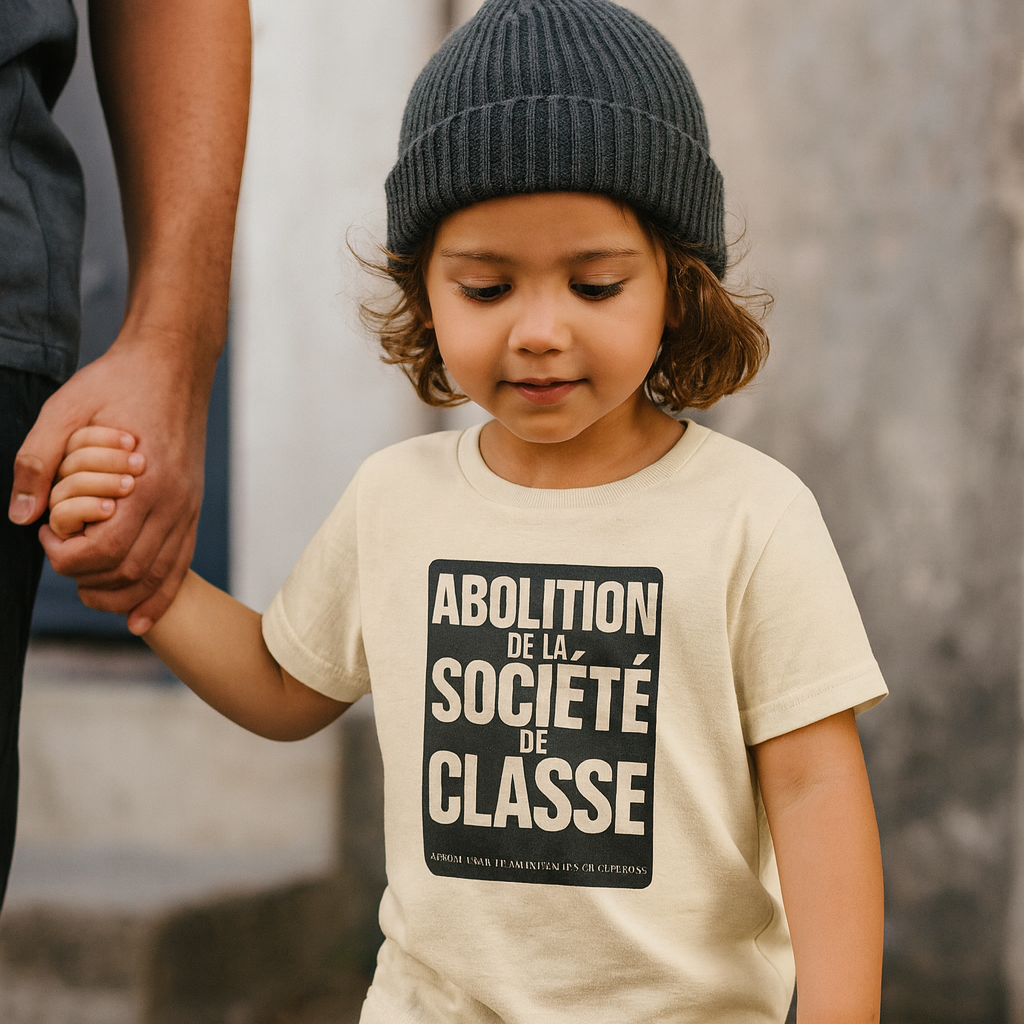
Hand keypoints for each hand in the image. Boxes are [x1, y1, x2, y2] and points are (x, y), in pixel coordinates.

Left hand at [13, 329, 215, 633]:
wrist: (173, 366)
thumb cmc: (117, 384)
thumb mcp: (64, 409)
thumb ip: (37, 461)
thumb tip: (20, 516)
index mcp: (145, 482)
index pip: (105, 550)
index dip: (66, 557)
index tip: (45, 535)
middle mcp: (173, 503)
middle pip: (130, 572)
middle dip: (87, 579)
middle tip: (61, 556)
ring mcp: (187, 508)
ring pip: (156, 577)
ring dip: (120, 598)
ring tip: (88, 593)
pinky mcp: (191, 509)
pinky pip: (180, 566)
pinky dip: (160, 598)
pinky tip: (139, 618)